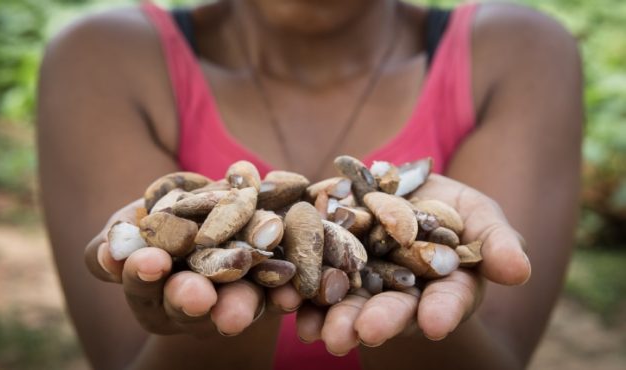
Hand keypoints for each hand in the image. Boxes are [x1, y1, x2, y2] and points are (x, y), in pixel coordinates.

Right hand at [84, 199, 302, 336]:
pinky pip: (275, 300)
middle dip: (189, 300)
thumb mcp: (138, 217)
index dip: (143, 275)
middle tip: (197, 295)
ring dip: (236, 309)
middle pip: (186, 306)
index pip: (142, 284)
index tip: (150, 260)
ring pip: (232, 309)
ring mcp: (230, 302)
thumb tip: (108, 250)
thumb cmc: (167, 214)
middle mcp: (189, 304)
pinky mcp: (268, 294)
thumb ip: (121, 233)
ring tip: (237, 313)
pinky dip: (281, 298)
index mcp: (151, 287)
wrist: (222, 210)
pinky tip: (288, 296)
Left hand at [296, 174, 530, 354]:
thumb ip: (498, 242)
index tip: (437, 324)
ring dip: (333, 319)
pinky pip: (312, 280)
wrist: (400, 187)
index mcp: (442, 286)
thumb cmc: (450, 205)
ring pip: (348, 304)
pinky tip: (287, 302)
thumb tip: (520, 271)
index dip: (443, 312)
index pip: (448, 301)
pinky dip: (299, 293)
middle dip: (380, 321)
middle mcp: (401, 293)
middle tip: (365, 333)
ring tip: (320, 334)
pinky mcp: (327, 263)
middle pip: (392, 310)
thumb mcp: (479, 214)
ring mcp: (361, 282)